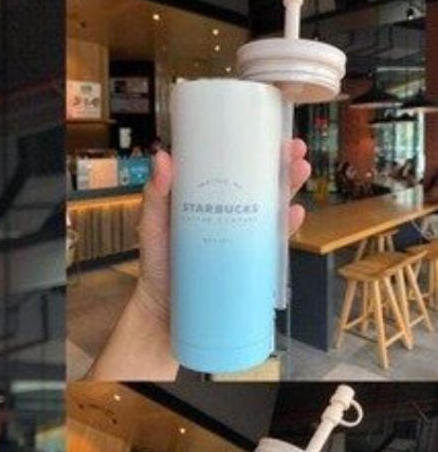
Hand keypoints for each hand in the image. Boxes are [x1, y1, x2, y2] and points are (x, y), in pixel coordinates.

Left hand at [133, 140, 311, 320]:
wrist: (163, 318)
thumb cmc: (157, 268)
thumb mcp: (152, 228)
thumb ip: (156, 197)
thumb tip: (162, 157)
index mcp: (209, 202)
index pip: (236, 170)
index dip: (257, 150)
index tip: (272, 133)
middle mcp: (230, 218)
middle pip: (262, 186)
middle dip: (283, 166)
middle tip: (295, 151)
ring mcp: (242, 241)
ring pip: (272, 210)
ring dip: (290, 190)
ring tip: (299, 173)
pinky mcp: (249, 265)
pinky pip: (273, 244)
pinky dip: (287, 229)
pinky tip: (295, 216)